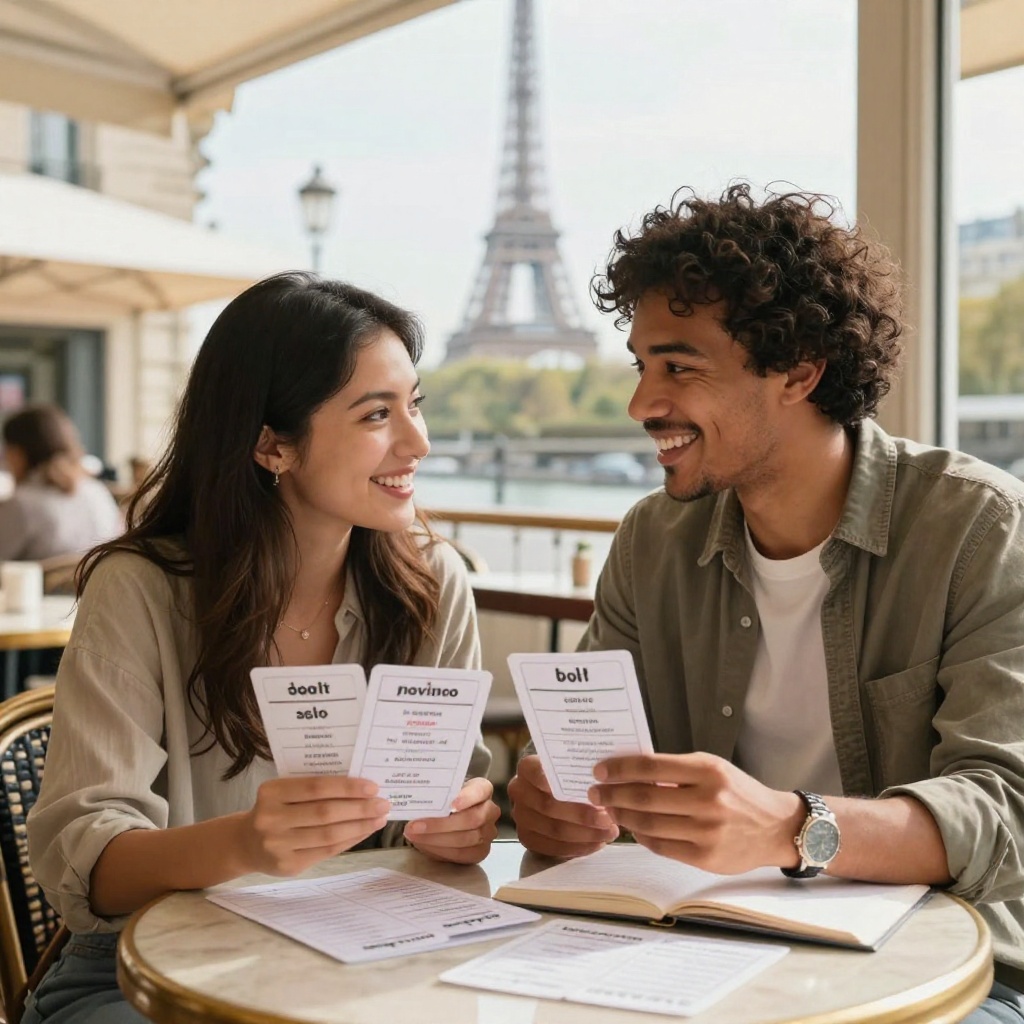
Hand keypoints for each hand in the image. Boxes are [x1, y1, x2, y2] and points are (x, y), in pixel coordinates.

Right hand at [238, 775, 390, 875]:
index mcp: (272, 792)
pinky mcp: (287, 866)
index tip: (372, 786)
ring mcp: (278, 845)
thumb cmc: (275, 809)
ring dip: (359, 826)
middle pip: (324, 812)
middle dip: (359, 808)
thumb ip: (313, 789)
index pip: (315, 787)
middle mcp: (271, 819)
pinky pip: (326, 851)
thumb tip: (360, 788)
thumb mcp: (284, 792)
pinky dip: (349, 840)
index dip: (346, 787)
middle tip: (383, 803)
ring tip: (379, 818)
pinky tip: (364, 831)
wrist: (245, 843)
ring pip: (328, 835)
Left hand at [404, 777, 500, 863]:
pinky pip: (462, 854)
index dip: (467, 798)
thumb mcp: (442, 792)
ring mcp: (488, 832)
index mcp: (483, 789)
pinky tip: (424, 845)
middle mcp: (490, 810)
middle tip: (416, 826)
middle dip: (441, 825)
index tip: (450, 805)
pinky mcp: (481, 851)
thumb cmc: (444, 801)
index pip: (481, 791)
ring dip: (436, 839)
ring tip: (415, 836)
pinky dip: (441, 850)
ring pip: (466, 839)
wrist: (447, 819)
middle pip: (472, 819)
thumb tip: (419, 801)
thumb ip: (437, 794)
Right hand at [508, 754, 618, 858]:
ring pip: (553, 829)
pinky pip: (552, 848)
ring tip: (609, 833)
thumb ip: (582, 768)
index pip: (539, 773)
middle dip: (582, 815)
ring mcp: (521, 816)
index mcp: (527, 768)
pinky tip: (597, 843)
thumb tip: (606, 776)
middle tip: (608, 819)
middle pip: (549, 806)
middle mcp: (519, 791)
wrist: (554, 789)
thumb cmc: (569, 774)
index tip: (585, 791)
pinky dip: (577, 847)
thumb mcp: (573, 763)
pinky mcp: (527, 837)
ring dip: (585, 834)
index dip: (559, 783)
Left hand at [588, 752, 802, 873]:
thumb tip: (630, 772)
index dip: (620, 769)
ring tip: (610, 809)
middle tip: (595, 792)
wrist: (776, 827)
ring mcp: (707, 832)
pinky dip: (641, 836)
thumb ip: (676, 771)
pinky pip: (660, 846)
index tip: (600, 770)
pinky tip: (633, 827)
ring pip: (649, 824)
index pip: (651, 767)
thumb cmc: (738, 793)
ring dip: (622, 816)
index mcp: (708, 771)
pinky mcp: (705, 858)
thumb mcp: (712, 769)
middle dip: (612, 795)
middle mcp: (708, 800)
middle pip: (645, 798)